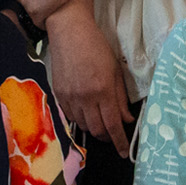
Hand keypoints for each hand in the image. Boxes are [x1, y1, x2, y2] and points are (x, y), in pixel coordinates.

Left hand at [12, 0, 87, 26]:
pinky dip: (46, 22)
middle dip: (37, 1)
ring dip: (42, 11)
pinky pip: (38, 22)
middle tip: (54, 0)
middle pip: (26, 1)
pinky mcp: (35, 11)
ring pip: (32, 11)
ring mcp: (25, 1)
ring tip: (57, 10)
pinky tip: (55, 19)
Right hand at [44, 0, 134, 150]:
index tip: (125, 152)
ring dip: (94, 128)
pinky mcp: (58, 94)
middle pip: (96, 130)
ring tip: (100, 121)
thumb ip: (121, 97)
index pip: (112, 125)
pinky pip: (70, 116)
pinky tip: (86, 112)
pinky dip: (80, 119)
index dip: (120, 141)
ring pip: (83, 126)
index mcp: (102, 90)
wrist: (69, 32)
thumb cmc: (97, 47)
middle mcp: (85, 98)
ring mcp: (69, 97)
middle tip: (114, 135)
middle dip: (107, 138)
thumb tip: (127, 119)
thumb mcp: (115, 70)